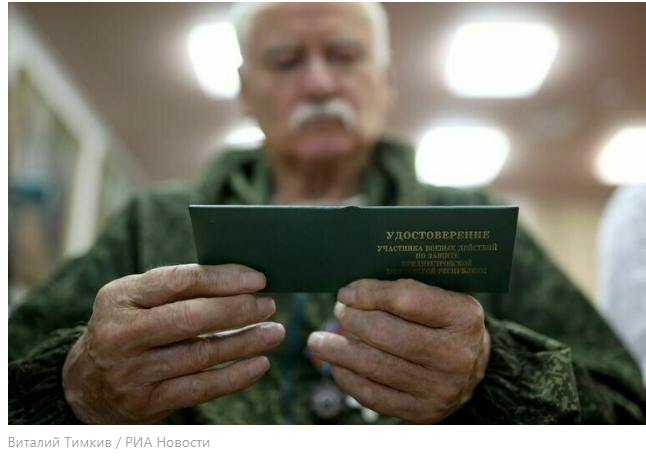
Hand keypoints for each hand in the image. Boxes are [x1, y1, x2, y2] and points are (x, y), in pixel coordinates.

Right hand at [63, 264, 284, 423]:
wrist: (85, 384)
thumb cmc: (126, 329)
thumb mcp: (134, 300)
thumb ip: (177, 288)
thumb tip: (241, 281)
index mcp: (119, 296)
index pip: (179, 280)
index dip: (223, 278)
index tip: (257, 279)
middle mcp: (121, 334)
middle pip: (191, 318)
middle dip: (238, 310)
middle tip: (267, 305)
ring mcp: (132, 371)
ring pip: (201, 354)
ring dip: (245, 342)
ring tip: (273, 332)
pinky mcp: (146, 402)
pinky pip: (201, 388)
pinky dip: (235, 376)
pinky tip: (259, 364)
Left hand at [307, 279, 489, 423]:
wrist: (476, 372)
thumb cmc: (448, 325)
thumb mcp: (443, 299)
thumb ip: (407, 292)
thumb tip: (353, 291)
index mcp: (463, 317)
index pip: (407, 299)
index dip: (370, 294)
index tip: (347, 292)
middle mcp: (455, 355)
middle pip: (387, 334)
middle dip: (353, 320)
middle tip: (338, 311)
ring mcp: (439, 388)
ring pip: (375, 366)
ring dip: (339, 352)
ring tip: (318, 341)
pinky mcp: (422, 412)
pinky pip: (373, 396)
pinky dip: (348, 378)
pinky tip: (336, 365)